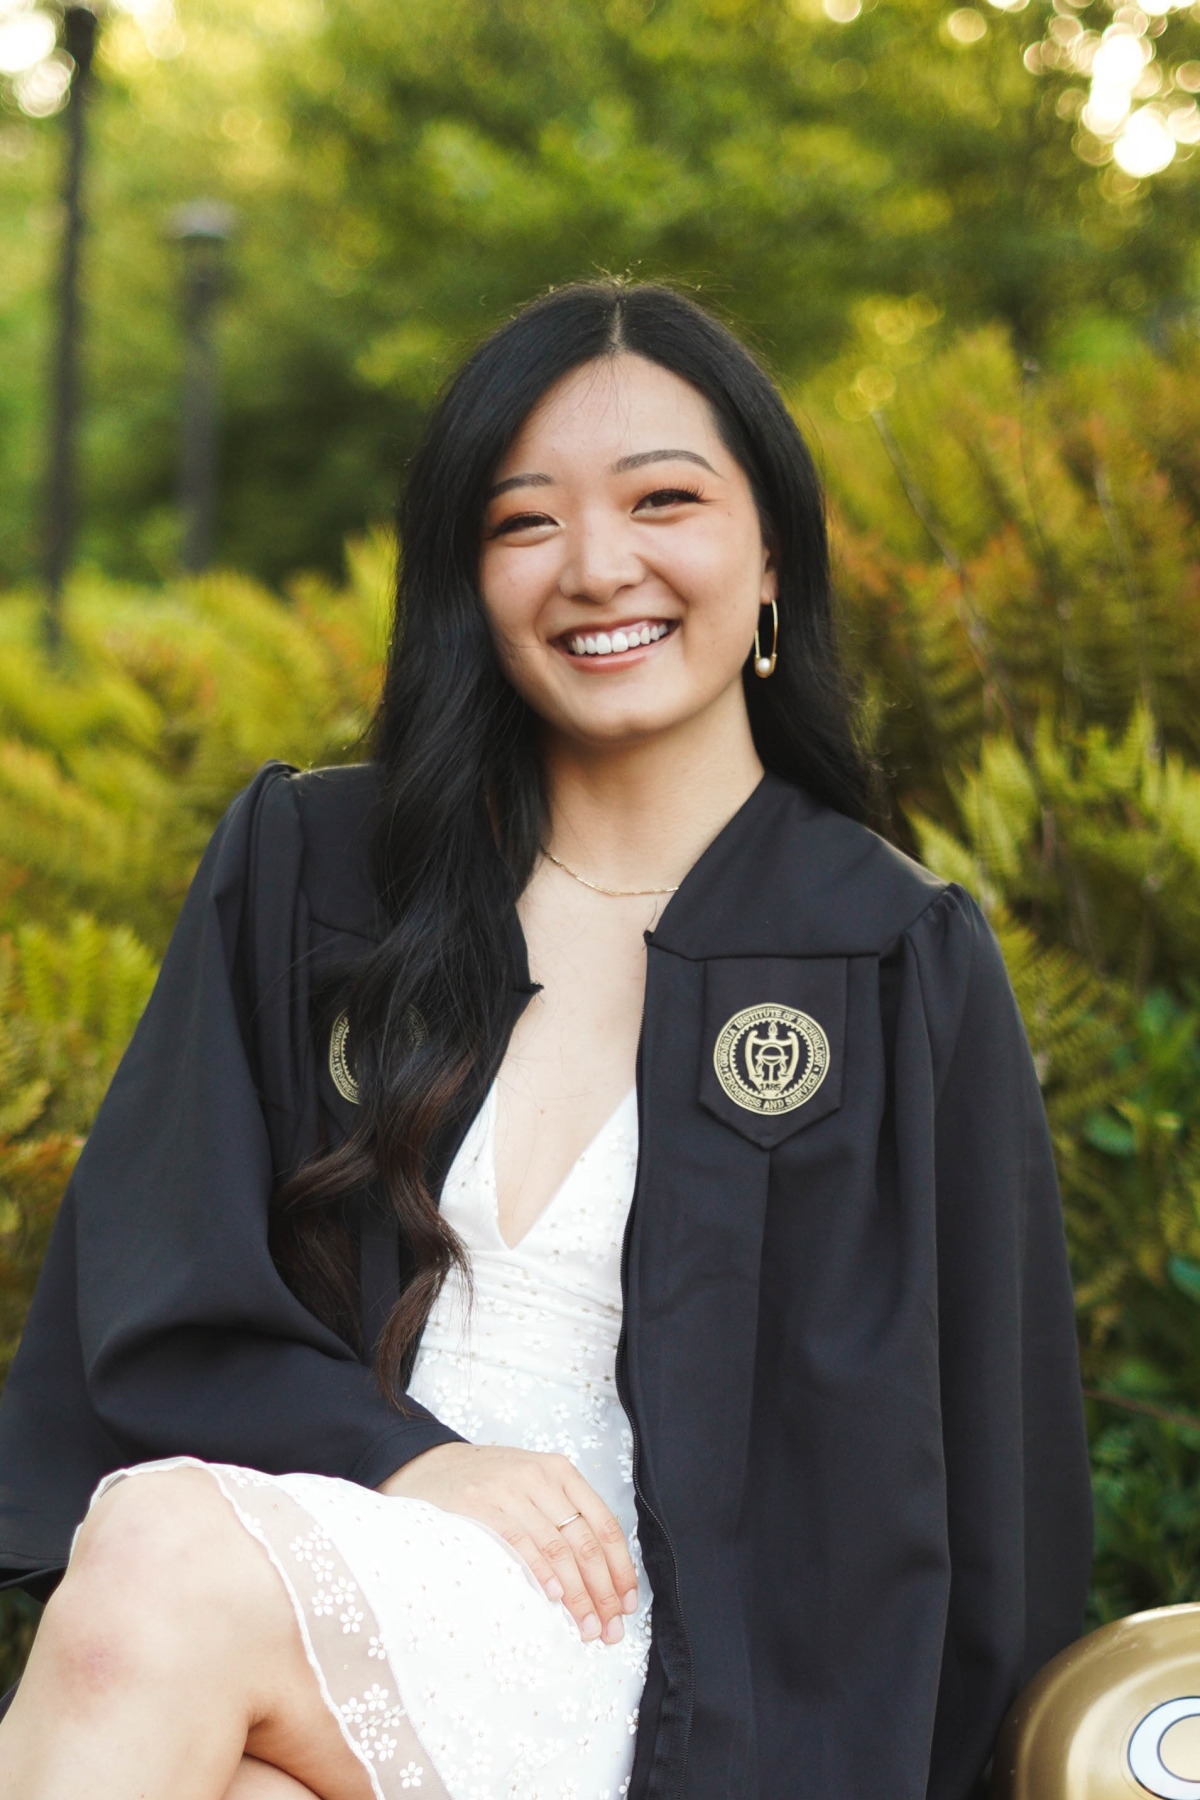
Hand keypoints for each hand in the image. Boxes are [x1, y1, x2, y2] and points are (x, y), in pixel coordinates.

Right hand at [379, 1443, 637, 1643]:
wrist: (431, 1466)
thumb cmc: (490, 1485)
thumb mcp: (534, 1487)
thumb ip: (564, 1516)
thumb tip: (602, 1577)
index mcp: (562, 1472)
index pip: (605, 1525)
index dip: (620, 1568)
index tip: (628, 1605)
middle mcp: (541, 1477)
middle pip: (586, 1543)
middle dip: (603, 1592)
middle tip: (610, 1631)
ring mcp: (510, 1489)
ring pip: (559, 1548)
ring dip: (577, 1595)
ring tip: (587, 1628)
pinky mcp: (481, 1504)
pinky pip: (520, 1542)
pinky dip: (541, 1571)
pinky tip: (554, 1598)